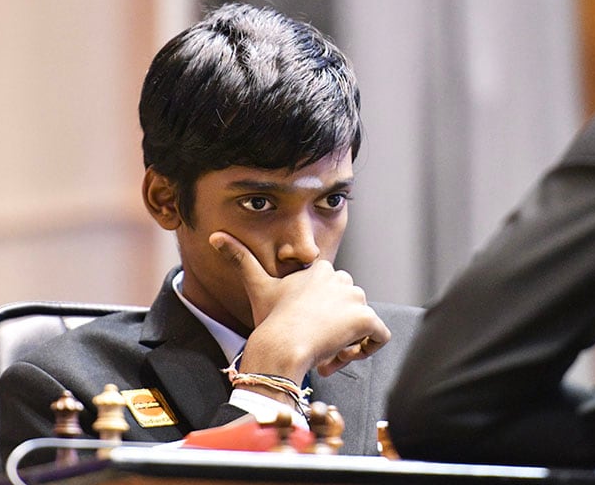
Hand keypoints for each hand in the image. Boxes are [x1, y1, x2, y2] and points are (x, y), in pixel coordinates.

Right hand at [209, 231, 390, 382]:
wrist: (280, 346)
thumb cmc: (269, 321)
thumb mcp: (256, 286)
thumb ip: (240, 258)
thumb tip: (214, 236)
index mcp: (319, 270)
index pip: (330, 293)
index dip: (320, 314)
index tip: (304, 330)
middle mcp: (341, 279)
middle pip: (347, 306)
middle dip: (335, 328)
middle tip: (315, 347)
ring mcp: (355, 298)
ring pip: (362, 322)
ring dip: (347, 342)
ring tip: (325, 356)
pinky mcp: (366, 318)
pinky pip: (380, 336)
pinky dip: (367, 349)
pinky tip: (342, 358)